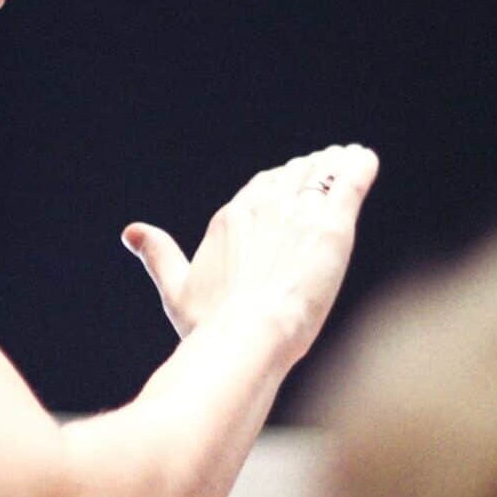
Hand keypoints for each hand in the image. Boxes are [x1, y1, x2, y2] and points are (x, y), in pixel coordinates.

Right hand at [123, 144, 378, 358]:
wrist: (248, 335)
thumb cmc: (210, 325)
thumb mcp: (177, 289)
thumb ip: (157, 255)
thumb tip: (130, 231)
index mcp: (231, 219)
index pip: (261, 186)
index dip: (278, 182)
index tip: (290, 180)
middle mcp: (265, 207)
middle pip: (292, 176)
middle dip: (309, 171)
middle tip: (326, 167)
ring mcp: (299, 214)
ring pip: (322, 174)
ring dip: (336, 165)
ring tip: (350, 160)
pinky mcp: (331, 226)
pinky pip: (349, 183)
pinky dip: (358, 168)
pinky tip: (365, 161)